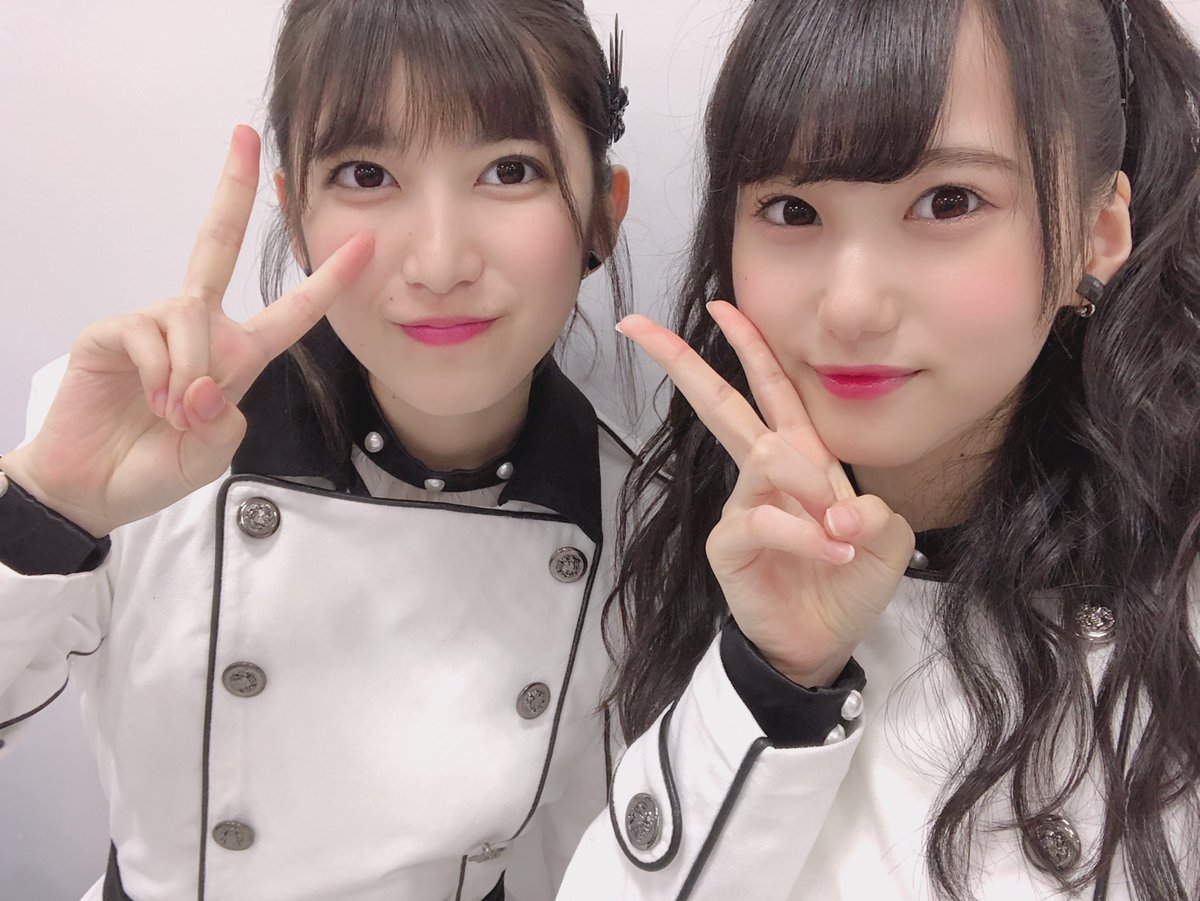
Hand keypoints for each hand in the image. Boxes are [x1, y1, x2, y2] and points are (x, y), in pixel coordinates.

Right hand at [0, 126, 373, 536]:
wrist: (96, 488)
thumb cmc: (158, 466)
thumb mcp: (213, 452)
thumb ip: (223, 421)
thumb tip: (205, 384)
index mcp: (239, 354)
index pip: (292, 310)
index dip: (329, 279)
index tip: (363, 242)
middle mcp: (200, 328)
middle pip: (216, 245)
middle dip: (232, 192)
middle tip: (245, 137)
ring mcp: (154, 324)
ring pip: (192, 315)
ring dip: (191, 372)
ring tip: (173, 413)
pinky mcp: (113, 331)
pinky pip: (151, 335)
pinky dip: (160, 376)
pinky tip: (147, 402)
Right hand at [618, 302, 913, 686]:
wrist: (822, 642)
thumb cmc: (847, 584)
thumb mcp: (885, 542)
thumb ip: (875, 514)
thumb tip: (840, 511)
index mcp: (801, 459)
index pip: (772, 391)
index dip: (750, 346)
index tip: (722, 306)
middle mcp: (764, 474)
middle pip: (720, 404)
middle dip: (682, 362)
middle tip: (637, 326)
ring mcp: (743, 506)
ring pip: (767, 456)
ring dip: (809, 486)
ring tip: (840, 530)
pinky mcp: (730, 542)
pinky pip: (764, 520)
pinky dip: (804, 535)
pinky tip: (831, 551)